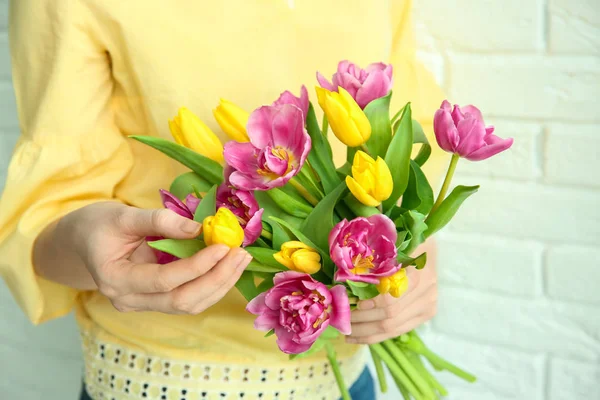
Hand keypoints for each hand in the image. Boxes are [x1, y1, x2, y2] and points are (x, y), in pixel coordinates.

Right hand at [35, 201, 251, 314]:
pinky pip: (188, 299)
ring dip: (220, 284)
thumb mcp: (122, 215)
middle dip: (216, 279)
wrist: (81, 240)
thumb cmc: (97, 224)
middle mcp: (129, 300)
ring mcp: (142, 304)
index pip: (164, 280)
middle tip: (241, 254)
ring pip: (189, 305)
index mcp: (115, 279)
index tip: (223, 246)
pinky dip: (211, 285)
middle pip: (182, 301)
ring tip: (241, 259)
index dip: (197, 265)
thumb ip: (159, 220)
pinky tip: (228, 267)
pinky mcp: (155, 300)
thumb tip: (198, 228)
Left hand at [346, 241, 437, 343]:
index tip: (351, 305)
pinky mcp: (426, 313)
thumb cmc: (405, 241)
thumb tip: (346, 275)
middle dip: (362, 321)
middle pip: (390, 315)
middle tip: (340, 320)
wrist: (428, 246)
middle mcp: (426, 291)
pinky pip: (399, 330)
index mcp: (417, 271)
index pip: (391, 298)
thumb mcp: (391, 243)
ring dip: (367, 333)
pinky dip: (378, 336)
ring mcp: (428, 304)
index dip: (369, 305)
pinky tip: (360, 337)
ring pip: (394, 327)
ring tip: (347, 334)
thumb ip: (374, 258)